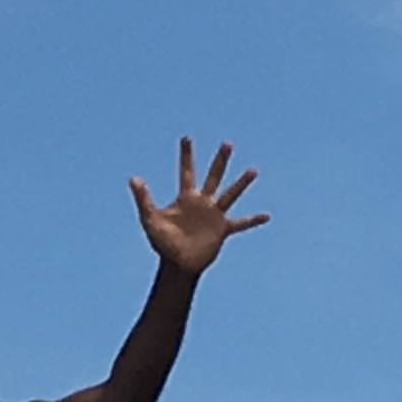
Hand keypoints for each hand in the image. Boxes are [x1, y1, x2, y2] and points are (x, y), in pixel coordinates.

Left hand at [131, 139, 268, 276]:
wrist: (178, 265)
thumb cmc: (162, 243)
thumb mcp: (150, 220)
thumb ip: (143, 199)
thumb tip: (134, 179)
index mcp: (186, 198)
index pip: (187, 171)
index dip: (186, 154)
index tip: (186, 137)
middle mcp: (202, 202)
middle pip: (213, 176)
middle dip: (220, 160)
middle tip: (227, 143)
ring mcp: (214, 215)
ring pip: (231, 194)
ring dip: (242, 183)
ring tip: (253, 170)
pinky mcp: (223, 229)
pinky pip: (241, 223)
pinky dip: (253, 220)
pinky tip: (267, 216)